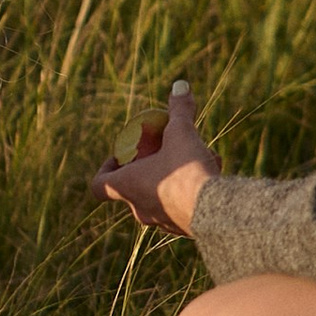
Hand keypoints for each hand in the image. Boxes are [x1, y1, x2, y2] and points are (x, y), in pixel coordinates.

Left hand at [89, 80, 219, 237]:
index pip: (99, 186)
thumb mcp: (182, 133)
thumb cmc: (188, 171)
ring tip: (196, 158)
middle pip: (131, 190)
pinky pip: (181, 208)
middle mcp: (140, 209)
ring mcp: (161, 223)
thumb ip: (179, 110)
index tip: (121, 156)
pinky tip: (211, 173)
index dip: (105, 169)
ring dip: (172, 179)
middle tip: (160, 153)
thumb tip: (180, 85)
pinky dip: (191, 192)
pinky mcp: (183, 230)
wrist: (216, 212)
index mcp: (128, 187)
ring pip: (160, 199)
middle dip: (146, 169)